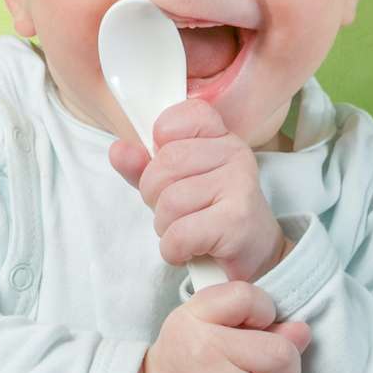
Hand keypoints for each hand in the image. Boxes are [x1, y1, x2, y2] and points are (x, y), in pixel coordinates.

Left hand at [110, 99, 287, 281]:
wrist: (254, 254)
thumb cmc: (210, 214)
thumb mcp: (173, 184)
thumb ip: (143, 166)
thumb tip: (118, 150)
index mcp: (219, 135)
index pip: (177, 117)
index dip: (160, 144)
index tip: (172, 170)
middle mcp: (234, 152)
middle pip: (163, 166)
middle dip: (155, 197)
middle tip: (177, 211)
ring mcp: (239, 184)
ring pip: (169, 202)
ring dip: (166, 227)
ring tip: (187, 231)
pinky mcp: (237, 220)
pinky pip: (180, 234)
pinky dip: (175, 250)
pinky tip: (191, 249)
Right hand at [118, 281, 309, 372]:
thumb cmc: (178, 366)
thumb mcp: (196, 320)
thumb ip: (246, 311)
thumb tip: (301, 330)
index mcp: (200, 325)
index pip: (253, 301)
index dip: (264, 314)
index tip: (252, 330)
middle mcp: (214, 362)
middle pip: (285, 355)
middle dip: (279, 364)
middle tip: (255, 370)